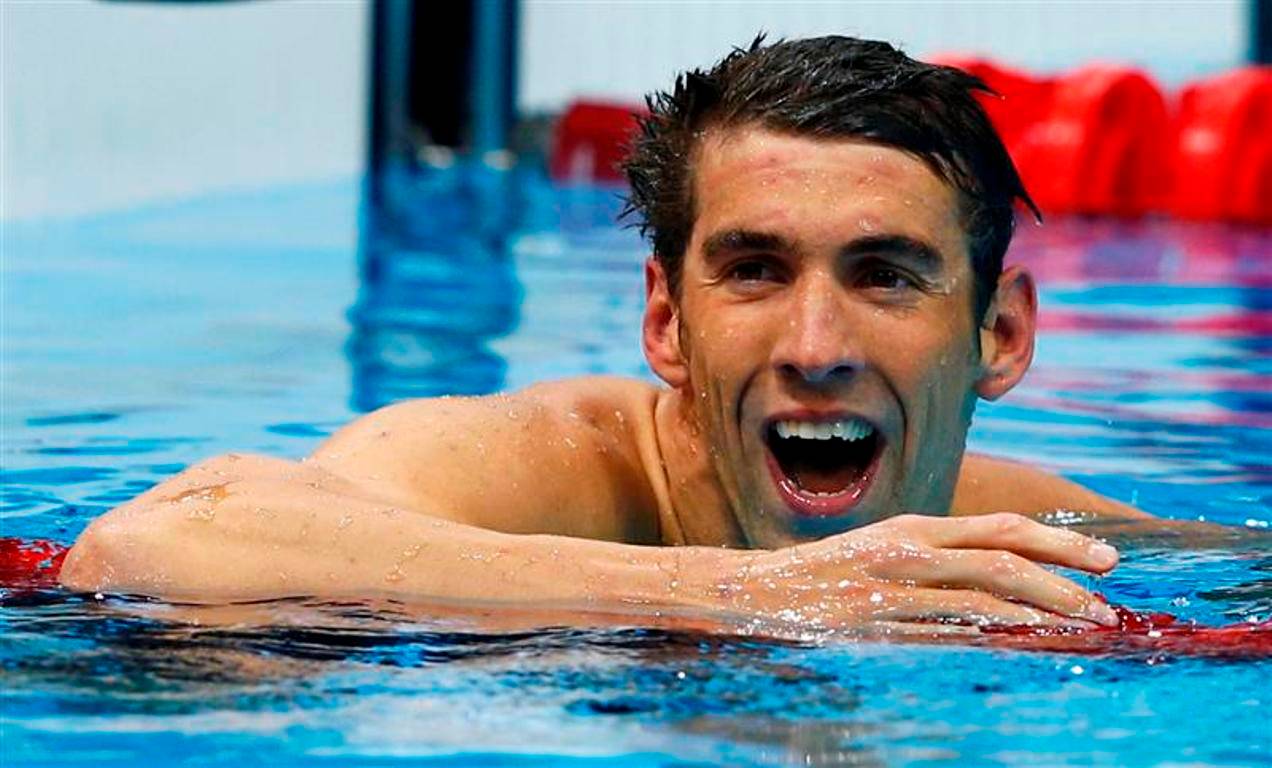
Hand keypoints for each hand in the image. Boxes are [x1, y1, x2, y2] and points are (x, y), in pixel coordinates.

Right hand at [711, 513, 1120, 632]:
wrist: (754, 591)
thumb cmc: (821, 577)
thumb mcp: (879, 554)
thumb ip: (930, 560)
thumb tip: (991, 579)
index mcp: (914, 528)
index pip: (1000, 527)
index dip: (1057, 538)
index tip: (1101, 555)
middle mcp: (911, 549)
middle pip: (1005, 552)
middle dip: (1066, 570)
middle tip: (1109, 592)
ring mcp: (897, 584)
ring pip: (988, 589)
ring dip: (1044, 606)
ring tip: (1085, 621)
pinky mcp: (882, 618)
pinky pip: (950, 624)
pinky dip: (996, 629)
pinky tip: (1026, 639)